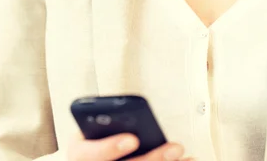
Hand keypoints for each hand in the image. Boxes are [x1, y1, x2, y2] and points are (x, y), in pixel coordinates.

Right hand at [67, 129, 195, 160]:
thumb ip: (105, 121)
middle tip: (175, 148)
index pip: (90, 155)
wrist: (89, 156)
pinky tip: (186, 160)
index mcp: (79, 153)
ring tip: (182, 152)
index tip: (133, 139)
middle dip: (152, 158)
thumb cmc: (92, 137)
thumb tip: (132, 111)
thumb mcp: (90, 126)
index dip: (111, 148)